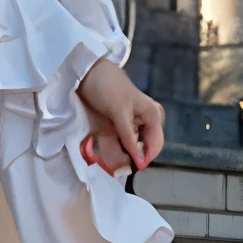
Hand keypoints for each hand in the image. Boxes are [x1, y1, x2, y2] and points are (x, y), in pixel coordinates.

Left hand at [77, 58, 162, 175]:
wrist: (88, 72)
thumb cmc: (107, 88)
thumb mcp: (119, 113)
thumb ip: (130, 137)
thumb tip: (140, 161)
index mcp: (153, 116)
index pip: (154, 146)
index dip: (143, 159)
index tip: (126, 169)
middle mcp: (146, 121)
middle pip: (143, 148)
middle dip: (130, 158)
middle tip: (114, 166)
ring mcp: (133, 124)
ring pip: (131, 147)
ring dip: (120, 155)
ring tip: (108, 158)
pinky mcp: (121, 125)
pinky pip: (120, 143)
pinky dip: (114, 148)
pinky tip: (105, 150)